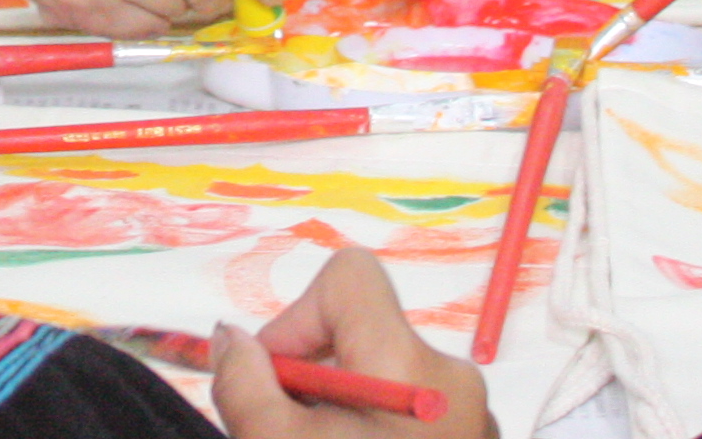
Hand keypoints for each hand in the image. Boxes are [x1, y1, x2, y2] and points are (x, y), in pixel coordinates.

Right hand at [208, 250, 494, 438]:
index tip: (275, 376)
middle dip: (313, 373)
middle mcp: (453, 380)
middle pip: (359, 333)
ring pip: (380, 378)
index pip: (349, 277)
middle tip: (288, 427)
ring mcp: (469, 417)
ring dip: (340, 408)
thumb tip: (232, 337)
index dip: (298, 315)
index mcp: (412, 368)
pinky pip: (409, 411)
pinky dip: (373, 429)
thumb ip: (243, 384)